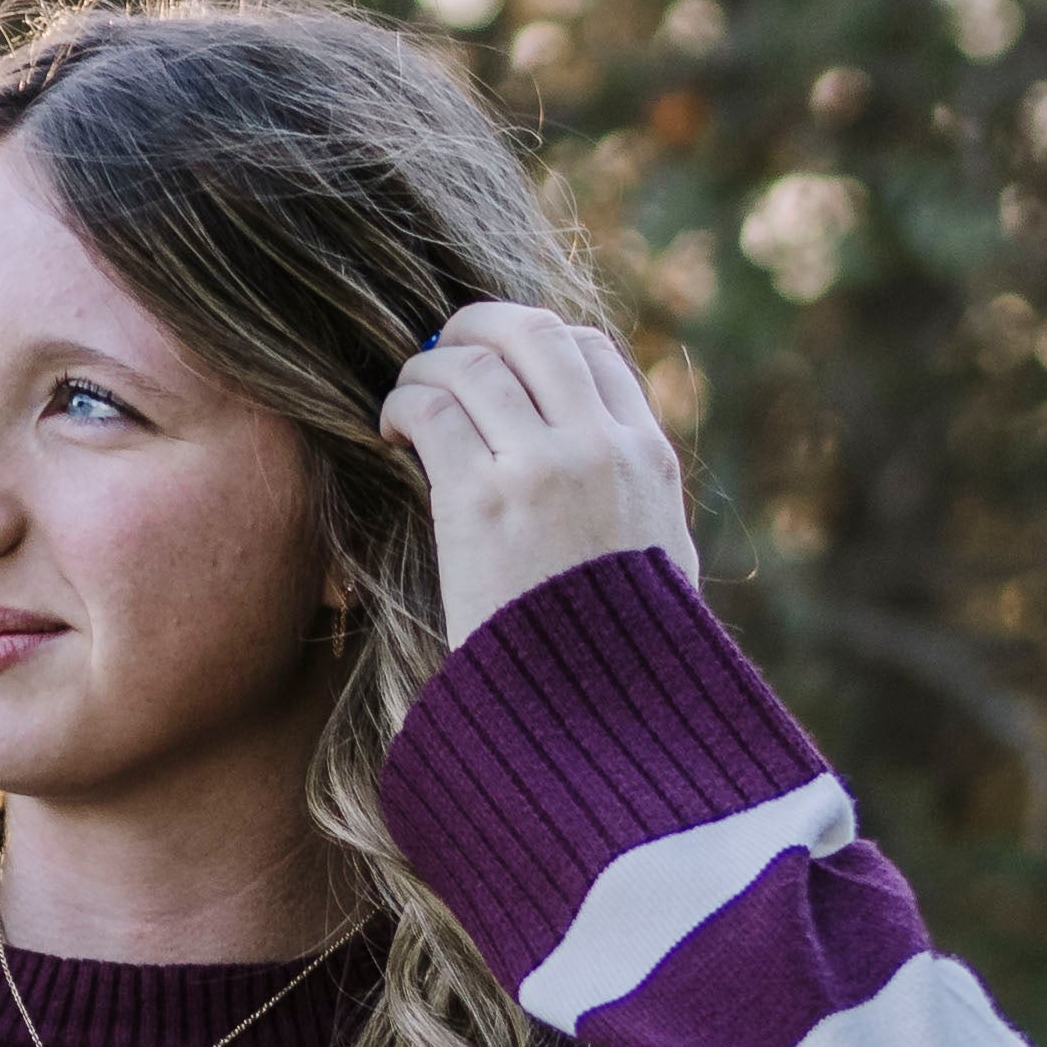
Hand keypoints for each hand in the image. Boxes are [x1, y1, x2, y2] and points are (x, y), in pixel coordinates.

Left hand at [379, 301, 698, 648]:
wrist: (598, 719)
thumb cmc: (619, 660)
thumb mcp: (656, 562)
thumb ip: (633, 500)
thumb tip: (605, 476)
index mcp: (649, 456)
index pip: (590, 350)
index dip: (533, 343)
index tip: (497, 365)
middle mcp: (602, 447)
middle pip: (532, 332)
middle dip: (475, 328)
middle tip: (440, 350)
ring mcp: (543, 468)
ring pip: (472, 363)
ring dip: (426, 369)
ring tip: (405, 400)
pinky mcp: (482, 501)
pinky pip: (431, 410)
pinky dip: (401, 404)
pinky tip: (389, 430)